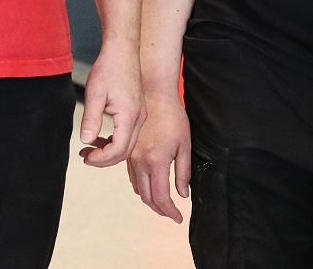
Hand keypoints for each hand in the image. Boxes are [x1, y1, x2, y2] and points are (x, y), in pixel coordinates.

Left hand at [79, 40, 144, 167]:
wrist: (122, 50)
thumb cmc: (110, 68)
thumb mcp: (94, 94)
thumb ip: (90, 120)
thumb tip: (85, 140)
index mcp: (129, 115)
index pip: (118, 149)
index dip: (101, 158)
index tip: (86, 156)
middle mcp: (139, 117)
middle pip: (125, 151)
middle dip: (105, 159)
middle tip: (86, 157)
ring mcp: (140, 114)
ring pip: (127, 144)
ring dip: (109, 150)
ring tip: (89, 149)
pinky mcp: (137, 111)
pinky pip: (128, 134)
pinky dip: (114, 140)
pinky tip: (99, 138)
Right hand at [127, 91, 190, 221]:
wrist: (152, 94)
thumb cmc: (171, 116)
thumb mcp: (184, 144)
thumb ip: (183, 171)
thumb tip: (183, 193)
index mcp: (156, 162)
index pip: (161, 197)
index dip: (170, 212)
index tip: (178, 217)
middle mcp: (140, 163)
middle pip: (147, 197)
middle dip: (159, 209)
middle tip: (171, 213)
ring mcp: (131, 158)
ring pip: (137, 188)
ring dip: (149, 199)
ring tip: (162, 202)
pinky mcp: (128, 152)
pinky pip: (132, 176)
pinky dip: (141, 186)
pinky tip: (150, 185)